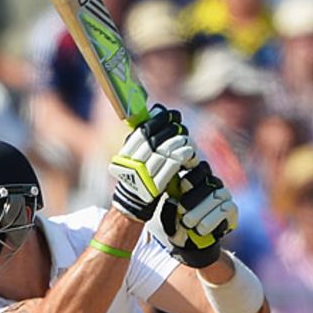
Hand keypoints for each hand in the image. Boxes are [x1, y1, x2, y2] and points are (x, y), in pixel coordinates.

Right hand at [109, 105, 197, 220]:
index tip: (171, 115)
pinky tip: (188, 152)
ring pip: (165, 152)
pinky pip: (172, 165)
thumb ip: (143, 136)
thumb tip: (156, 110)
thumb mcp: (134, 155)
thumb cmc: (139, 174)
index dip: (158, 121)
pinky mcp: (155, 186)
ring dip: (179, 143)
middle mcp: (131, 165)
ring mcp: (142, 176)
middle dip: (170, 131)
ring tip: (185, 140)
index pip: (142, 132)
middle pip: (154, 141)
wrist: (135, 202)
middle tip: (180, 127)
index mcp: (124, 155)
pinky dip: (182, 156)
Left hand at [159, 161, 237, 267]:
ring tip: (187, 223)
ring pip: (217, 196)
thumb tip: (172, 199)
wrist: (189, 242)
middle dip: (193, 197)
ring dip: (200, 211)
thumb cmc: (176, 222)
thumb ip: (169, 205)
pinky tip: (200, 229)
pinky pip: (225, 210)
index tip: (182, 186)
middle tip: (181, 210)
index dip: (193, 175)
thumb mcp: (168, 214)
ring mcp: (224, 196)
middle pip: (209, 182)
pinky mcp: (231, 210)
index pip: (201, 168)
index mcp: (196, 179)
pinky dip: (211, 221)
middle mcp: (213, 184)